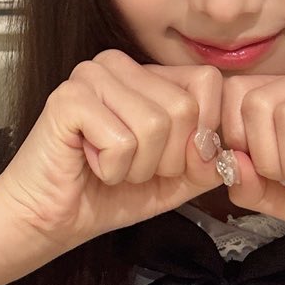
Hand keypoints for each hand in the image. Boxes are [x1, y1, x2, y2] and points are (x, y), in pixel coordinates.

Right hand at [0, 49, 227, 259]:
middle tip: (132, 168)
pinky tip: (89, 164)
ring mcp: (91, 76)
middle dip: (166, 159)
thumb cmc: (108, 193)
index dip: (201, 135)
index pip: (208, 82)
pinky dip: (113, 169)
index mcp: (147, 73)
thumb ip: (210, 160)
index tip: (169, 161)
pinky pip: (122, 140)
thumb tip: (234, 150)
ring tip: (110, 166)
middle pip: (185, 108)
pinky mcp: (68, 99)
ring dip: (138, 167)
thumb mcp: (176, 179)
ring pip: (155, 124)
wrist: (51, 219)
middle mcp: (119, 64)